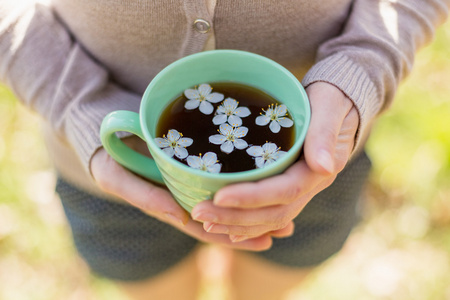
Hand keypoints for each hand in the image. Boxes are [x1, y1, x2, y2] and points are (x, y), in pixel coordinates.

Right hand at [90, 136, 272, 250]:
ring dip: (254, 210)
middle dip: (252, 227)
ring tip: (287, 215)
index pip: (205, 228)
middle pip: (221, 219)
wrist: (104, 134)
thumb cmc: (108, 156)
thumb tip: (179, 215)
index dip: (233, 236)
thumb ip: (142, 195)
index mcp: (167, 206)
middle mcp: (181, 199)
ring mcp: (187, 184)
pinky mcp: (190, 168)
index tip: (263, 240)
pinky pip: (219, 181)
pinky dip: (242, 186)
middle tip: (287, 229)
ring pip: (224, 203)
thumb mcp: (114, 176)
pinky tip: (265, 184)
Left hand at [190, 82, 359, 241]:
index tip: (219, 196)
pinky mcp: (288, 188)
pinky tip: (222, 225)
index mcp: (319, 169)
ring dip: (235, 224)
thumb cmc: (332, 98)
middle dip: (234, 216)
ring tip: (203, 220)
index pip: (285, 191)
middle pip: (273, 213)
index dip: (252, 197)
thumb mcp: (330, 106)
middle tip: (198, 212)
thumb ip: (324, 133)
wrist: (338, 105)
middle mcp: (310, 187)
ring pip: (269, 219)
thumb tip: (323, 167)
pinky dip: (245, 222)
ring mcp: (300, 191)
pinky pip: (268, 213)